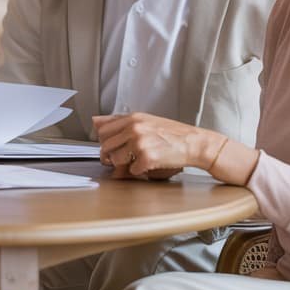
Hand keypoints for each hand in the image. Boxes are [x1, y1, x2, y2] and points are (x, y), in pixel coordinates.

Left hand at [93, 113, 212, 179]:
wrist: (194, 143)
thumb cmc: (172, 134)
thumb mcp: (145, 120)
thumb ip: (119, 121)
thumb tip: (95, 120)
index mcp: (133, 118)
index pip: (103, 130)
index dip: (104, 142)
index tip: (111, 147)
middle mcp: (134, 128)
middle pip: (105, 146)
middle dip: (110, 156)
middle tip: (120, 159)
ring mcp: (140, 142)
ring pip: (115, 159)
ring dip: (123, 164)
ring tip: (135, 161)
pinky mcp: (147, 157)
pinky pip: (131, 170)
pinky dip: (138, 171)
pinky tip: (148, 165)